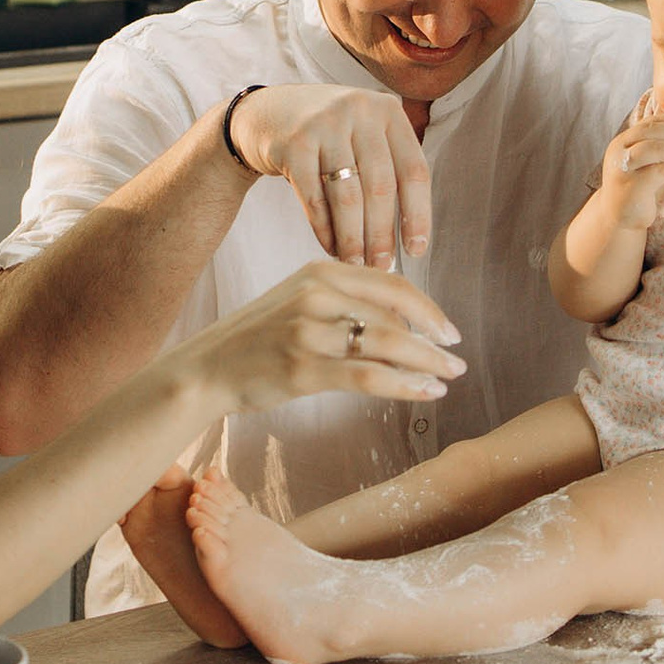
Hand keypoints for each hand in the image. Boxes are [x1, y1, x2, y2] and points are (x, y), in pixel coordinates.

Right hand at [176, 260, 465, 413]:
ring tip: (447, 379)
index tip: (450, 332)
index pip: (391, 284)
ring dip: (426, 363)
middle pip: (395, 315)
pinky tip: (424, 392)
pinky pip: (368, 375)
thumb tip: (405, 325)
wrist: (207, 369)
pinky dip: (404, 385)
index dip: (428, 309)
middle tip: (457, 361)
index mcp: (319, 272)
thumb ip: (345, 304)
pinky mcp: (302, 368)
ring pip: (387, 344)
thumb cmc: (259, 339)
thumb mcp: (299, 303)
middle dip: (433, 341)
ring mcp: (307, 331)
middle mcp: (316, 294)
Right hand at [228, 83, 430, 266]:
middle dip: (382, 234)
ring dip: (353, 237)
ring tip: (356, 264)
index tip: (415, 250)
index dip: (418, 214)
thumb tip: (407, 237)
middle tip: (382, 266)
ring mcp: (325, 124)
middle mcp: (360, 111)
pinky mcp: (294, 143)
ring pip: (347, 195)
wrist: (266, 112)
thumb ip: (389, 168)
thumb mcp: (364, 134)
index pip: (413, 170)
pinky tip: (330, 247)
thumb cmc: (328, 135)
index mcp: (388, 111)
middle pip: (380, 186)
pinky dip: (324, 229)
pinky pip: (314, 197)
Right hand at [596, 101, 663, 229]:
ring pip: (654, 148)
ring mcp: (622, 167)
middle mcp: (619, 149)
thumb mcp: (653, 163)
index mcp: (624, 140)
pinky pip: (658, 170)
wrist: (621, 219)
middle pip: (652, 129)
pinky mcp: (630, 185)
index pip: (652, 121)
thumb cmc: (642, 189)